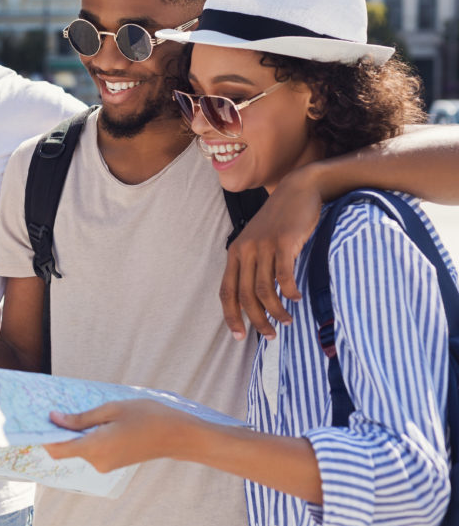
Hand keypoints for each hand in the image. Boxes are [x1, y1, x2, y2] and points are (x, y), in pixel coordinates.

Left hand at [43, 400, 191, 472]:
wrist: (177, 435)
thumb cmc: (147, 416)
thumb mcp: (111, 409)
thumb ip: (81, 418)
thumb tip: (55, 419)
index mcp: (95, 447)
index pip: (57, 449)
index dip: (44, 436)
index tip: (38, 419)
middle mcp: (98, 461)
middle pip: (67, 448)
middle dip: (61, 429)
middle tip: (59, 405)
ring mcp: (106, 465)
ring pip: (80, 448)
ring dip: (77, 431)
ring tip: (86, 408)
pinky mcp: (112, 463)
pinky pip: (92, 450)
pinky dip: (89, 436)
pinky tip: (99, 419)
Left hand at [220, 170, 320, 339]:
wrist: (299, 189)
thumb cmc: (281, 221)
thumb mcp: (259, 241)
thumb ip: (254, 265)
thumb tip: (257, 298)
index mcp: (235, 252)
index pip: (226, 291)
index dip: (231, 316)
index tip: (240, 336)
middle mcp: (245, 250)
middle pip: (244, 295)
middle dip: (255, 319)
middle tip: (270, 335)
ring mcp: (263, 245)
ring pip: (263, 288)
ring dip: (275, 310)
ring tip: (286, 321)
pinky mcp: (283, 241)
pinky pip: (283, 274)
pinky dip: (289, 291)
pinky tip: (296, 298)